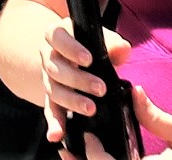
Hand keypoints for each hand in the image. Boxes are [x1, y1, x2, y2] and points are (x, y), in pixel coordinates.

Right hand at [40, 20, 131, 145]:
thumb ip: (111, 44)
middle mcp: (49, 57)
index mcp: (58, 36)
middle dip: (77, 79)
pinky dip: (54, 123)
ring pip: (53, 89)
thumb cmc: (89, 47)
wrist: (69, 58)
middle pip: (54, 66)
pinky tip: (56, 135)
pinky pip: (50, 111)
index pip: (56, 36)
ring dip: (70, 100)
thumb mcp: (98, 41)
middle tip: (100, 89)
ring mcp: (49, 79)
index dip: (69, 48)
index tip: (88, 59)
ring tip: (91, 109)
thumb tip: (122, 47)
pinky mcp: (53, 99)